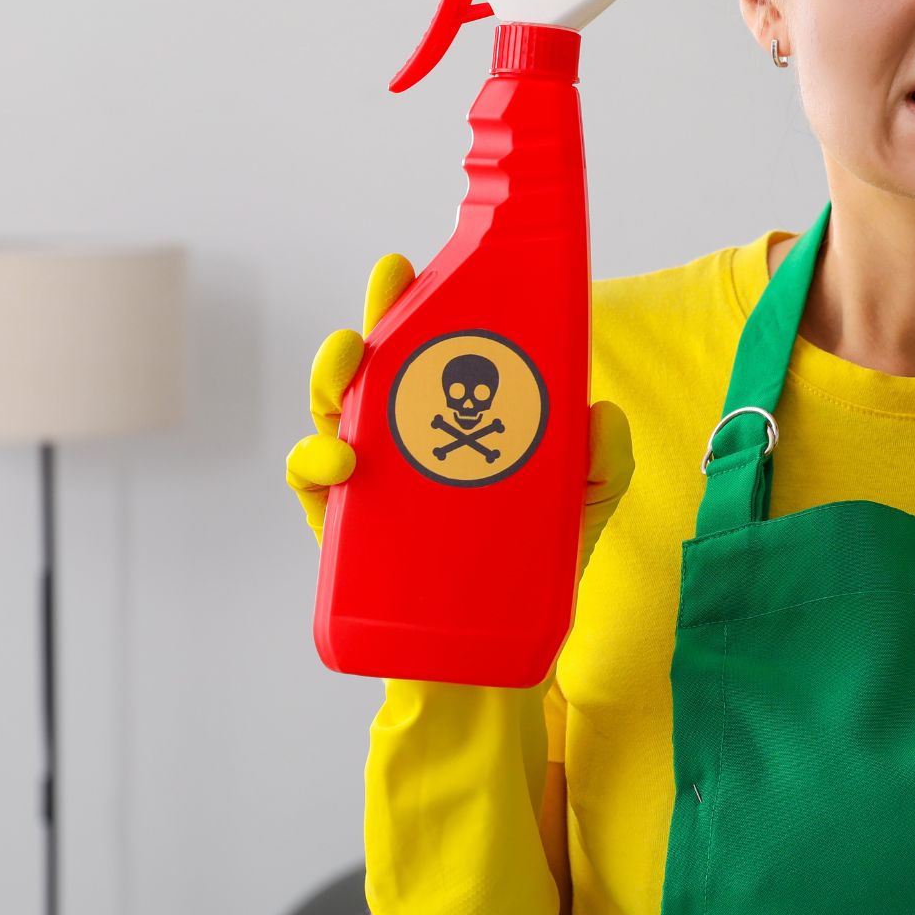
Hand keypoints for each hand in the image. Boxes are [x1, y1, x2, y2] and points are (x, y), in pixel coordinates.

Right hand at [283, 253, 634, 574]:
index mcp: (456, 419)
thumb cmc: (536, 560)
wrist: (497, 649)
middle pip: (376, 366)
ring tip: (351, 369)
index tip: (413, 265)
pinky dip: (313, 463)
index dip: (418, 304)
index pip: (432, 349)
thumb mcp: (586, 500)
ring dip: (331, 379)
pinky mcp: (344, 527)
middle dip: (375, 316)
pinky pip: (311, 482)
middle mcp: (406, 439)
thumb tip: (600, 411)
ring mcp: (372, 479)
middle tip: (390, 282)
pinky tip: (339, 461)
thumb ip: (603, 459)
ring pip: (331, 411)